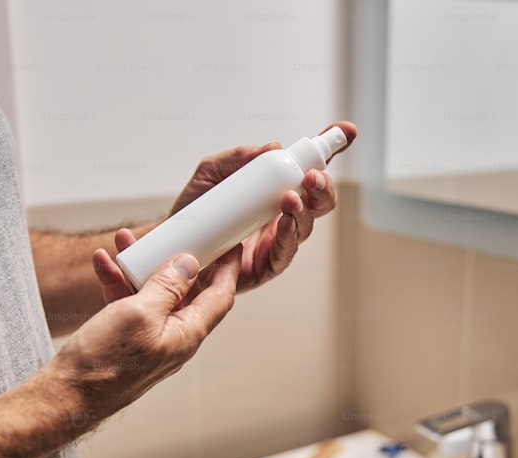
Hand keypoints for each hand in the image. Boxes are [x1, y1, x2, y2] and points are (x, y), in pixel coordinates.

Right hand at [52, 247, 240, 417]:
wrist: (66, 397)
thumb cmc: (104, 363)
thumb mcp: (139, 313)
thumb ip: (167, 287)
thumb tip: (189, 264)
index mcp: (187, 334)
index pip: (220, 297)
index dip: (228, 269)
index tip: (232, 245)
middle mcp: (173, 337)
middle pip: (186, 291)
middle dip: (175, 259)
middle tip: (173, 234)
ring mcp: (150, 339)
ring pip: (153, 294)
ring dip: (140, 267)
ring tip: (125, 241)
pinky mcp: (126, 340)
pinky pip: (129, 304)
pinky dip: (118, 283)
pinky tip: (103, 263)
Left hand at [168, 121, 356, 291]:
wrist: (170, 245)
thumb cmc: (195, 208)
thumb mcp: (210, 173)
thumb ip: (236, 158)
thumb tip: (270, 147)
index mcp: (275, 189)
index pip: (307, 168)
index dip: (329, 150)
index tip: (347, 131)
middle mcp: (283, 215)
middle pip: (319, 201)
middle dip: (323, 187)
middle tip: (312, 176)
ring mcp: (277, 241)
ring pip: (306, 226)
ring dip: (304, 210)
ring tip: (290, 198)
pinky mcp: (265, 266)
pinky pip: (285, 254)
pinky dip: (289, 237)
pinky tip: (285, 222)